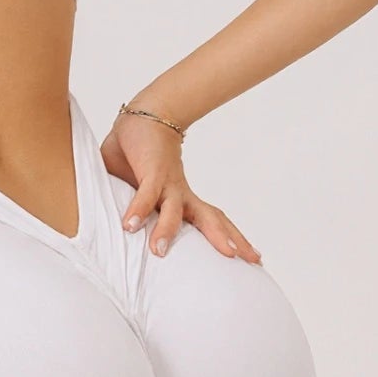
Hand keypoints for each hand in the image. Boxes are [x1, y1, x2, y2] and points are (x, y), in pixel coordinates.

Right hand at [99, 109, 261, 262]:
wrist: (146, 115)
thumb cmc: (142, 156)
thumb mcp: (140, 189)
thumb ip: (134, 209)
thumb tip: (123, 231)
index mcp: (181, 198)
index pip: (210, 221)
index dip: (230, 239)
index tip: (254, 258)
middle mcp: (179, 194)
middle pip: (209, 219)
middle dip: (227, 240)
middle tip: (252, 261)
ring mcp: (167, 183)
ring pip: (173, 211)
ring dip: (168, 231)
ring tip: (159, 252)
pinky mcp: (151, 171)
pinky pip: (145, 194)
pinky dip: (138, 209)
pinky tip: (130, 226)